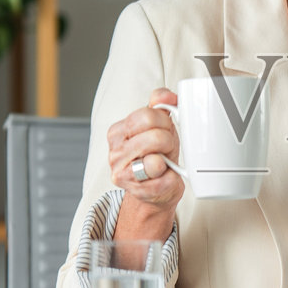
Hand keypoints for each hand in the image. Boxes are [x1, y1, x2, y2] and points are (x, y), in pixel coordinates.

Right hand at [107, 89, 184, 217]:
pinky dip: (171, 178)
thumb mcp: (159, 125)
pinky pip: (164, 180)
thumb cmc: (157, 154)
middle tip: (165, 148)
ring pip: (156, 160)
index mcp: (118, 131)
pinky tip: (165, 176)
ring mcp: (123, 174)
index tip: (164, 129)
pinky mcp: (137, 192)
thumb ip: (161, 104)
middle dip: (167, 141)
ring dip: (168, 159)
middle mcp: (115, 153)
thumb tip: (167, 96)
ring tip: (164, 162)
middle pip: (154, 137)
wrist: (157, 187)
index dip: (164, 122)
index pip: (147, 116)